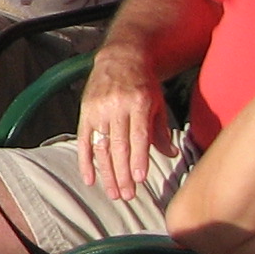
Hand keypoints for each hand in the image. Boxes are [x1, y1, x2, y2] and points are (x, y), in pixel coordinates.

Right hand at [75, 51, 176, 200]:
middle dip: (123, 174)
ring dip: (107, 173)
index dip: (138, 158)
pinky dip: (85, 161)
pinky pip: (84, 140)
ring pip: (101, 146)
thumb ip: (160, 130)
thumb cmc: (143, 82)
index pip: (138, 135)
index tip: (139, 179)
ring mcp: (98, 109)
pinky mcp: (85, 112)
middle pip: (119, 146)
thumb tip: (170, 154)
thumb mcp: (157, 102)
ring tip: (113, 193)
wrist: (120, 57)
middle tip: (127, 196)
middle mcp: (116, 106)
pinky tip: (90, 179)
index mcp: (138, 102)